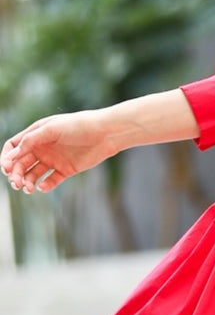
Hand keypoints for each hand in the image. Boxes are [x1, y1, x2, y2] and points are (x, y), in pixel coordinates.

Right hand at [1, 111, 116, 193]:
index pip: (13, 147)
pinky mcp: (65, 170)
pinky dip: (44, 186)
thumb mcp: (51, 129)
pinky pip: (50, 181)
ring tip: (28, 188)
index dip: (7, 158)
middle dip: (15, 174)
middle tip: (16, 184)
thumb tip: (11, 155)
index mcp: (36, 134)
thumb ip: (31, 140)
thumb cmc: (77, 125)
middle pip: (21, 163)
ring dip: (27, 182)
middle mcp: (42, 147)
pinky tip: (42, 187)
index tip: (6, 168)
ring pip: (33, 174)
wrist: (105, 133)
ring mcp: (53, 159)